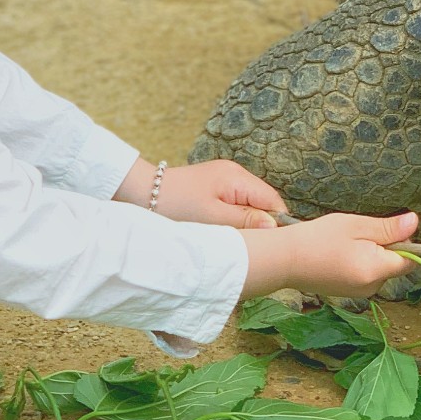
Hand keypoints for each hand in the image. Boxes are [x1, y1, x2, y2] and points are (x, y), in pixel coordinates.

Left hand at [115, 156, 287, 228]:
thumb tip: (276, 226)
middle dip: (260, 224)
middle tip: (250, 246)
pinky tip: (223, 230)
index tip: (270, 245)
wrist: (144, 193)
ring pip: (249, 204)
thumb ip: (245, 220)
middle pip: (263, 202)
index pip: (273, 201)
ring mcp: (225, 178)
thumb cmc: (176, 205)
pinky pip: (235, 203)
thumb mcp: (212, 218)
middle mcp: (236, 173)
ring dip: (246, 222)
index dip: (276, 223)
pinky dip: (234, 218)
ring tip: (234, 239)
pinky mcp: (215, 186)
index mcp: (237, 178)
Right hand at [242, 210, 419, 300]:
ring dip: (372, 255)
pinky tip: (340, 253)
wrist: (285, 260)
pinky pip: (365, 276)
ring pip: (379, 270)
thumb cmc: (319, 238)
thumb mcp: (356, 225)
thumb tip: (416, 223)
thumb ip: (388, 228)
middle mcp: (371, 288)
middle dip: (386, 247)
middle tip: (361, 231)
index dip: (406, 242)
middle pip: (394, 266)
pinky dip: (359, 263)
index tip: (389, 228)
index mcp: (376, 270)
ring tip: (346, 242)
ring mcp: (358, 293)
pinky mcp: (347, 293)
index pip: (410, 260)